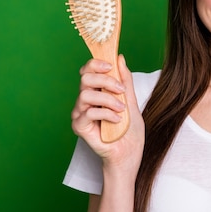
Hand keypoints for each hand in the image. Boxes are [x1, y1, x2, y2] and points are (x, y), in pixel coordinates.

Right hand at [71, 55, 144, 173]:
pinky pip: (88, 112)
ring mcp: (80, 113)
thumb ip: (125, 80)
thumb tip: (119, 58)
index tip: (111, 66)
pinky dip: (106, 113)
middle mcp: (85, 101)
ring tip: (122, 109)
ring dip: (108, 99)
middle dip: (106, 80)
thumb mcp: (131, 100)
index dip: (96, 64)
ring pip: (85, 95)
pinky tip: (117, 120)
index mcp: (96, 91)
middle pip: (85, 78)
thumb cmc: (129, 130)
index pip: (88, 70)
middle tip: (121, 90)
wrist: (129, 153)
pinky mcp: (79, 127)